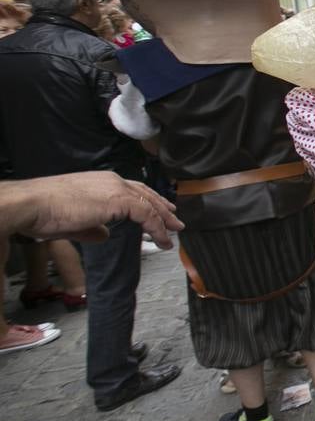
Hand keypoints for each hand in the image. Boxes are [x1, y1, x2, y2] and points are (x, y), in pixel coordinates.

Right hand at [1, 172, 183, 247]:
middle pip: (146, 194)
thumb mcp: (74, 222)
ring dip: (164, 220)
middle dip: (162, 208)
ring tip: (174, 232)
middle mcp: (112, 181)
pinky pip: (146, 215)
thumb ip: (93, 228)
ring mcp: (116, 189)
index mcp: (102, 181)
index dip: (148, 201)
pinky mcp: (119, 200)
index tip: (160, 211)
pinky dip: (158, 228)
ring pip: (150, 204)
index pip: (132, 189)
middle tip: (175, 221)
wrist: (33, 204)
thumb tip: (105, 235)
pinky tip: (162, 239)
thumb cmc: (45, 213)